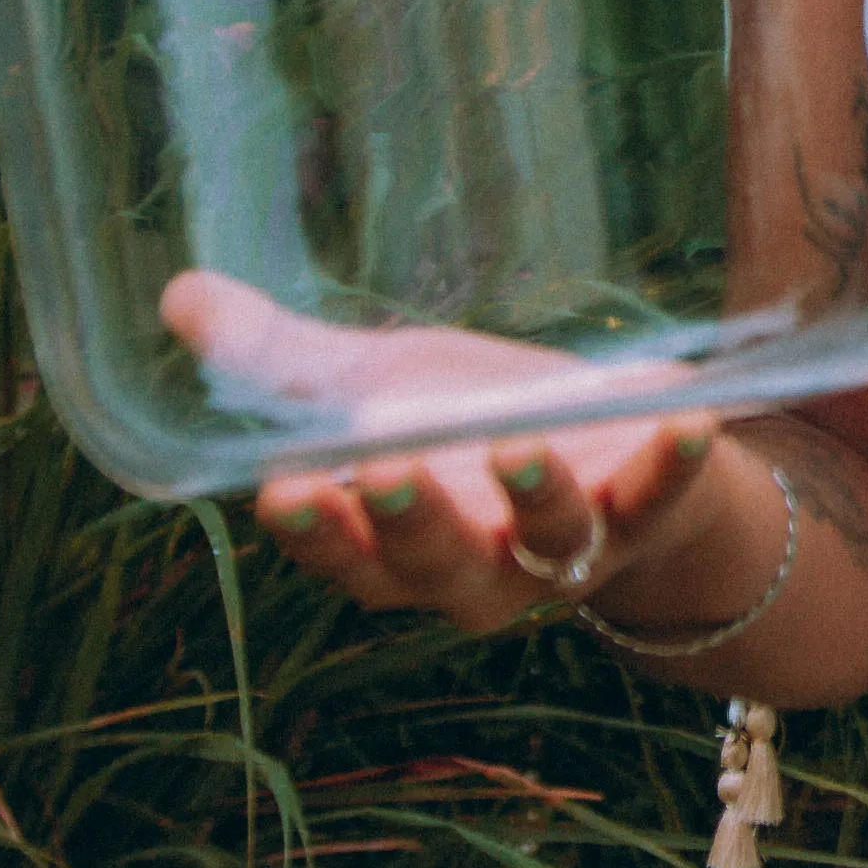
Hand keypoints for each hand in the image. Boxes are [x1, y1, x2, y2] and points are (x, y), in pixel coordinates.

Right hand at [164, 270, 748, 636]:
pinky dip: (675, 464)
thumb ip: (288, 362)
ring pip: (546, 541)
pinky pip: (662, 498)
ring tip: (517, 444)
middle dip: (409, 520)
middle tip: (384, 466)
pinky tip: (687, 421)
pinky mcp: (649, 516)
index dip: (315, 531)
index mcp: (396, 549)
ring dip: (533, 495)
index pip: (342, 554)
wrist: (622, 467)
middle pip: (433, 564)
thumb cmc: (474, 431)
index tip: (280, 488)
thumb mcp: (384, 393)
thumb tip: (180, 295)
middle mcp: (476, 571)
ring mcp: (566, 551)